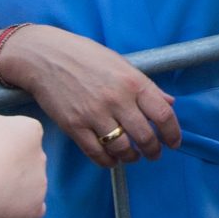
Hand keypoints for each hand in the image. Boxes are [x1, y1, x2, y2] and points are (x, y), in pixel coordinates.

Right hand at [0, 82, 49, 217]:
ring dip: (7, 186)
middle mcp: (42, 157)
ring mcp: (40, 186)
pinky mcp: (34, 211)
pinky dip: (15, 209)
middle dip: (3, 162)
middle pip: (21, 158)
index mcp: (31, 130)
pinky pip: (28, 209)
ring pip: (24, 184)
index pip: (17, 130)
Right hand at [4, 25, 180, 165]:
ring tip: (133, 156)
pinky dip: (108, 161)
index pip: (163, 115)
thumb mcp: (121, 63)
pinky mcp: (74, 126)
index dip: (173, 133)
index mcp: (132, 82)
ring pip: (122, 149)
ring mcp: (94, 114)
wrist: (44, 56)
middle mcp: (116, 99)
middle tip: (154, 153)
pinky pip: (96, 153)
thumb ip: (146, 86)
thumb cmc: (84, 56)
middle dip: (153, 150)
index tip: (174, 142)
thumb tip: (169, 103)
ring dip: (131, 157)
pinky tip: (112, 159)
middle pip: (145, 137)